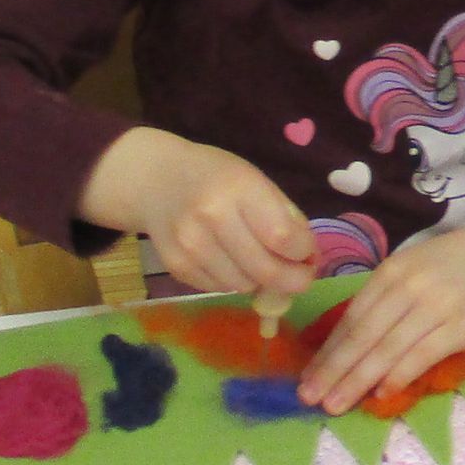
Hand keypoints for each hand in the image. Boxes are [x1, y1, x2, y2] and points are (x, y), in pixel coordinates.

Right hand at [79, 126, 314, 302]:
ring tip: (259, 261)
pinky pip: (219, 288)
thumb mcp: (255, 179)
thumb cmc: (215, 176)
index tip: (308, 253)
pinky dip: (233, 281)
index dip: (304, 253)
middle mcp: (212, 218)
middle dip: (292, 281)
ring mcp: (190, 246)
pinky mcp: (176, 267)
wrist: (156, 180)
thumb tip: (307, 257)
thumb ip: (284, 216)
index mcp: (239, 189)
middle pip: (266, 270)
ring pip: (244, 286)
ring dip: (260, 281)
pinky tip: (231, 261)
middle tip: (299, 276)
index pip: (283, 237)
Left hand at [299, 203, 464, 414]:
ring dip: (357, 380)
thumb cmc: (452, 265)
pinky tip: (380, 392)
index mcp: (390, 272)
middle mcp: (408, 286)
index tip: (307, 377)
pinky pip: (422, 354)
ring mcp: (435, 306)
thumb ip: (383, 300)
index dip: (327, 351)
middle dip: (333, 370)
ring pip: (387, 348)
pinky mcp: (461, 326)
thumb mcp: (411, 269)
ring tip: (335, 403)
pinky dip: (399, 375)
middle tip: (309, 397)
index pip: (351, 318)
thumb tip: (347, 343)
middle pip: (362, 335)